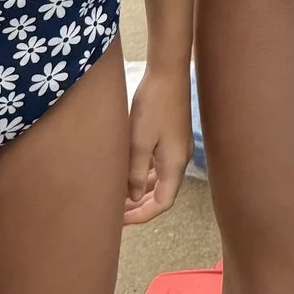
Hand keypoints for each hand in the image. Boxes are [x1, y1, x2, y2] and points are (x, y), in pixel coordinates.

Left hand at [124, 64, 189, 225]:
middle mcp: (179, 158)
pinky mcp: (171, 135)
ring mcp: (176, 146)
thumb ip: (135, 173)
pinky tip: (127, 171)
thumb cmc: (154, 105)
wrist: (168, 72)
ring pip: (159, 178)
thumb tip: (134, 197)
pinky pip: (158, 163)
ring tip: (117, 194)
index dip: (142, 215)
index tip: (120, 220)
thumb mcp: (138, 142)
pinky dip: (144, 173)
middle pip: (162, 193)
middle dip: (140, 206)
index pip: (162, 203)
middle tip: (115, 212)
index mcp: (174, 164)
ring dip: (141, 190)